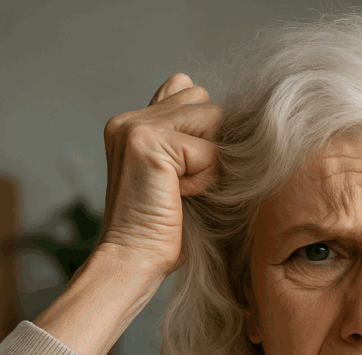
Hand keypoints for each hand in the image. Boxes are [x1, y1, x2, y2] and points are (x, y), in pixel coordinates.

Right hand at [95, 73, 221, 275]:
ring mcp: (136, 127)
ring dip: (209, 160)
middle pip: (204, 100)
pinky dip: (205, 178)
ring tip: (182, 188)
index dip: (202, 128)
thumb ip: (190, 140)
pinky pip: (209, 150)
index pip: (186, 88)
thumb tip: (232, 118)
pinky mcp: (149, 142)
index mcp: (132, 122)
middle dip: (210, 141)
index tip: (188, 167)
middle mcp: (129, 118)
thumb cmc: (162, 227)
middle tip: (184, 181)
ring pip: (211, 118)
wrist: (133, 259)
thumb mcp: (178, 175)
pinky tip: (179, 196)